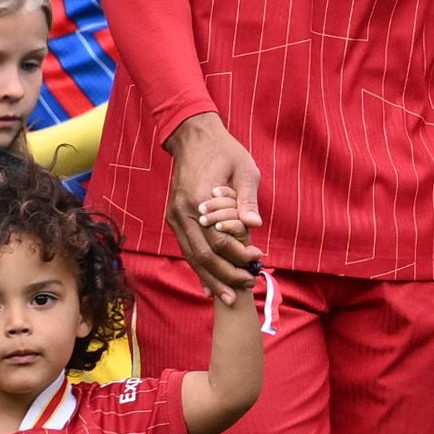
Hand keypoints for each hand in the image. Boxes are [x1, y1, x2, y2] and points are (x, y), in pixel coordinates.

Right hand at [165, 113, 263, 290]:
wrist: (194, 137)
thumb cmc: (224, 151)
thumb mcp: (244, 169)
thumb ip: (247, 199)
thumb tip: (254, 226)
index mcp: (199, 200)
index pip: (219, 240)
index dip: (239, 256)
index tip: (258, 260)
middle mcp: (182, 212)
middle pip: (202, 255)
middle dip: (224, 275)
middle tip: (245, 286)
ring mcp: (175, 216)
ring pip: (191, 256)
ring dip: (210, 277)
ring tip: (228, 296)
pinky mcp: (174, 217)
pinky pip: (186, 247)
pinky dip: (198, 267)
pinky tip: (209, 284)